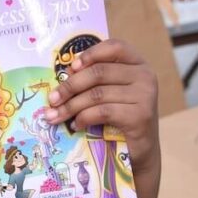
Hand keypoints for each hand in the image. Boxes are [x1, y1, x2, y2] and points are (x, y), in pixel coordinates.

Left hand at [44, 39, 158, 174]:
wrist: (139, 151)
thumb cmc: (119, 120)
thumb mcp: (108, 94)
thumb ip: (94, 80)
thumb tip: (65, 74)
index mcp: (137, 64)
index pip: (115, 46)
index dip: (90, 54)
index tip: (69, 68)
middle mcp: (145, 75)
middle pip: (99, 72)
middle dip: (70, 86)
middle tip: (52, 100)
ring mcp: (145, 95)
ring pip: (97, 94)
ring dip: (71, 106)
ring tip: (55, 116)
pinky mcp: (140, 116)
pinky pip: (103, 112)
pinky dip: (84, 118)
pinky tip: (76, 125)